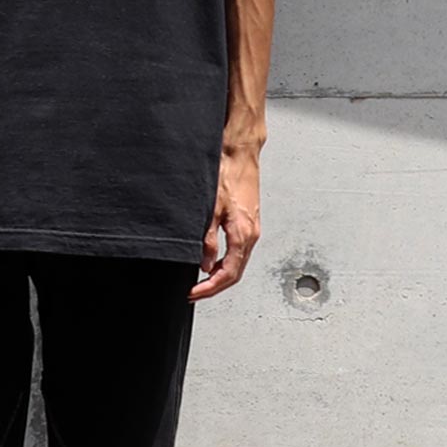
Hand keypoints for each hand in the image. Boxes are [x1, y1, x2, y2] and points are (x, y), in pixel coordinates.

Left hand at [189, 148, 260, 300]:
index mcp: (243, 234)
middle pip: (236, 273)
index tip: (193, 294)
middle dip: (215, 287)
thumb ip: (207, 239)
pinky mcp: (249, 222)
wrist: (240, 153)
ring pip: (238, 263)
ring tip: (201, 280)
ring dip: (220, 275)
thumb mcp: (210, 209)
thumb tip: (204, 264)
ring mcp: (252, 229)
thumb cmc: (227, 173)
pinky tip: (213, 260)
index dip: (210, 288)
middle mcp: (251, 234)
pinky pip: (239, 251)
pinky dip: (226, 262)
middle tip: (195, 292)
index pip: (228, 273)